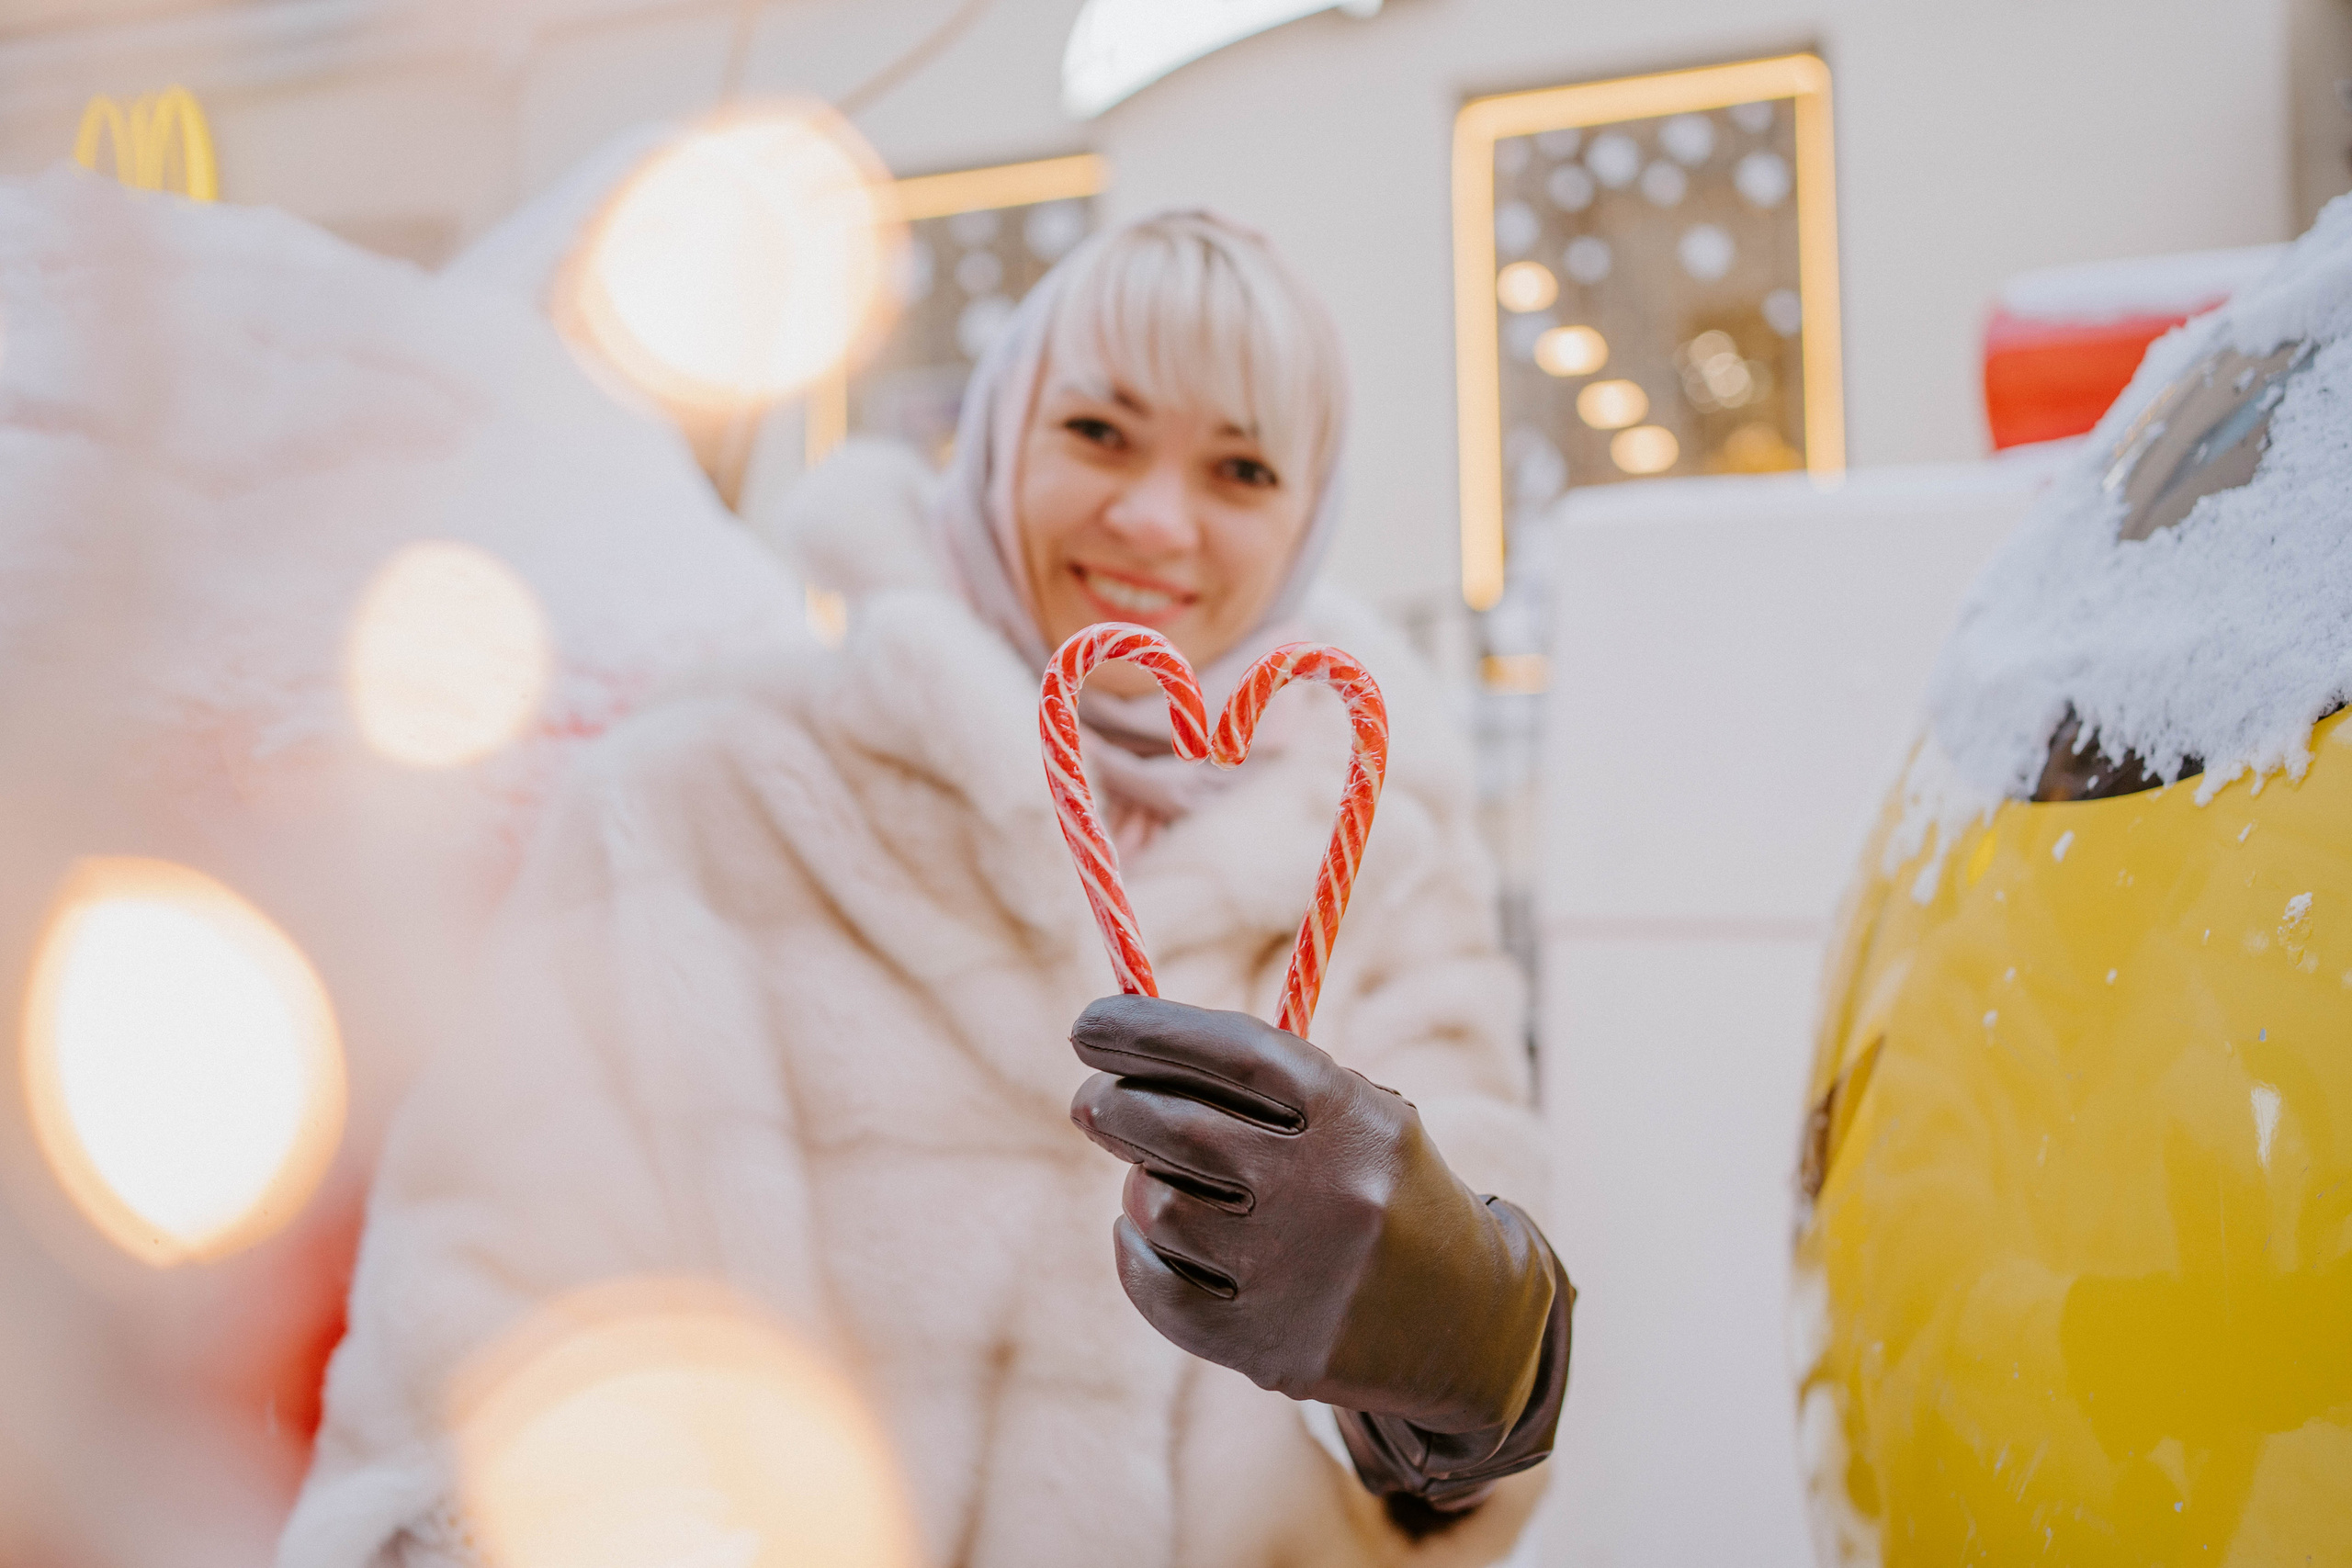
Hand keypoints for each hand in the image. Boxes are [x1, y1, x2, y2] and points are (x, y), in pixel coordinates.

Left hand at [1068, 995, 1570, 1505]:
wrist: (1469, 1321)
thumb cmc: (1377, 1189)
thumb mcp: (1352, 1115)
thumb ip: (1255, 1082)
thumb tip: (1121, 1042)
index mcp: (1354, 1118)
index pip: (1233, 1050)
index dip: (1148, 1029)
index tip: (1088, 1026)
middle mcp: (1331, 1192)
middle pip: (1175, 1126)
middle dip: (1114, 1104)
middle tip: (1094, 1102)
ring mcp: (1302, 1278)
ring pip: (1157, 1204)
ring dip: (1139, 1183)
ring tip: (1158, 1177)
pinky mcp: (1274, 1349)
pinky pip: (1156, 1288)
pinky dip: (1135, 1253)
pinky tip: (1149, 1234)